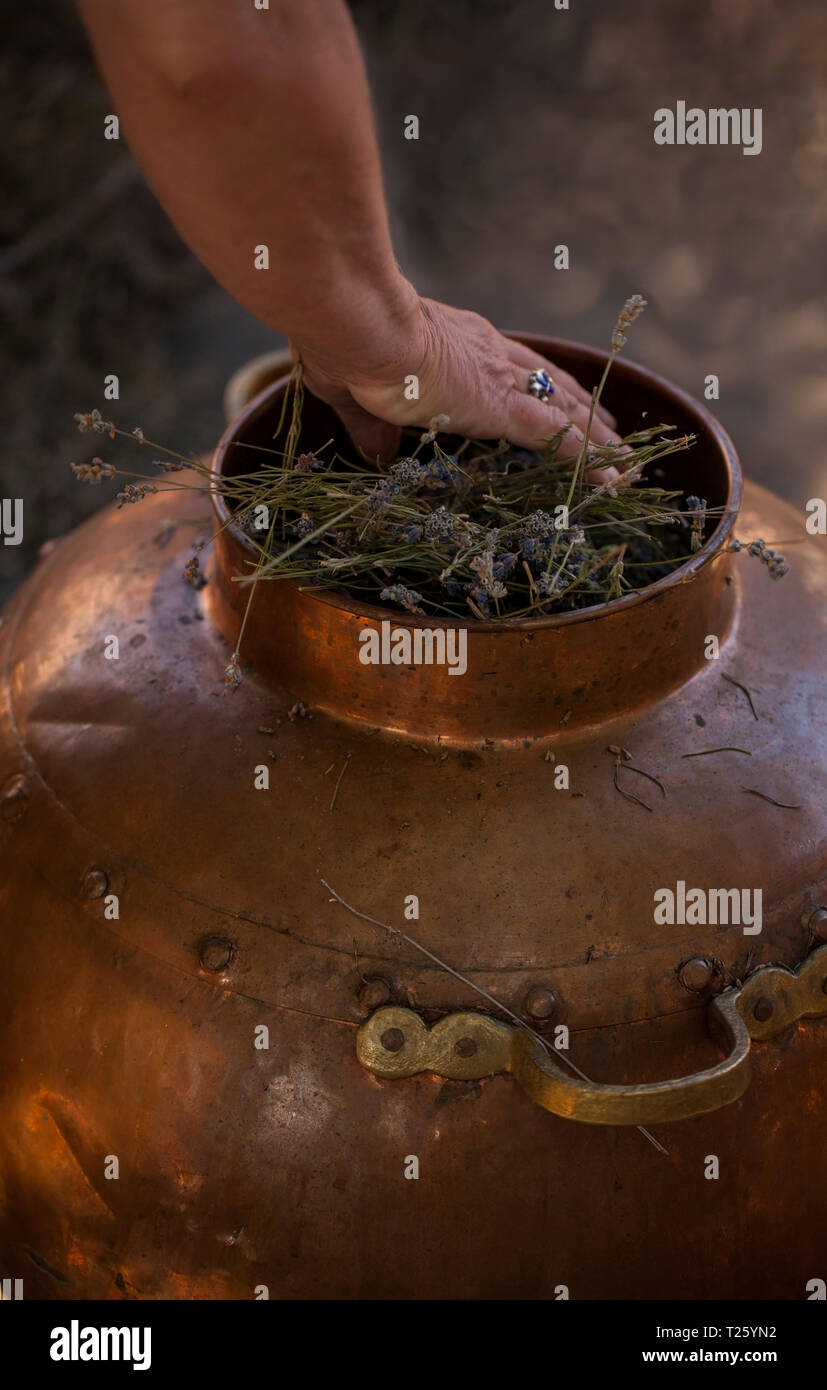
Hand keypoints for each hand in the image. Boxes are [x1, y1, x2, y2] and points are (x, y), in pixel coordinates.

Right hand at [292, 288, 620, 477]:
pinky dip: (590, 459)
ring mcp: (501, 379)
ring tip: (625, 460)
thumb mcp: (356, 391)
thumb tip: (374, 454)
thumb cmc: (348, 347)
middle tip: (607, 427)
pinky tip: (614, 477)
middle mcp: (489, 354)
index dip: (537, 381)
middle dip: (581, 406)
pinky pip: (561, 438)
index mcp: (456, 343)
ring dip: (597, 438)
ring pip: (566, 410)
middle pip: (551, 382)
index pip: (511, 363)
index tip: (554, 394)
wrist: (360, 327)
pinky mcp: (505, 407)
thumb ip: (372, 425)